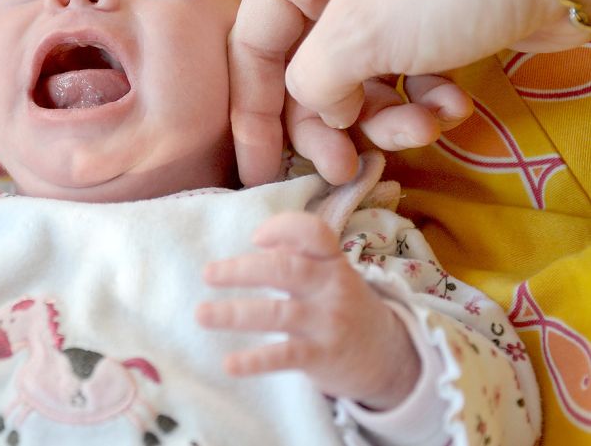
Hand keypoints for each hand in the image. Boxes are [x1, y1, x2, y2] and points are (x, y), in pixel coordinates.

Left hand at [197, 212, 419, 408]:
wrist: (391, 356)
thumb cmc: (344, 306)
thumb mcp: (330, 274)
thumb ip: (298, 256)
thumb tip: (256, 241)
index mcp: (332, 261)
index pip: (313, 233)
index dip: (283, 229)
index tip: (255, 238)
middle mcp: (331, 287)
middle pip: (285, 270)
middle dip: (242, 270)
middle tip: (208, 274)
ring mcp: (328, 322)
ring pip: (277, 313)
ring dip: (235, 314)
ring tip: (201, 314)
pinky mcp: (324, 356)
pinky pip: (285, 356)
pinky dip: (255, 360)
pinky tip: (230, 364)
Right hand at [230, 0, 590, 185]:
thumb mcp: (358, 32)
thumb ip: (312, 84)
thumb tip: (321, 113)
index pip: (254, 47)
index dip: (252, 114)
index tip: (259, 171)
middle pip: (307, 75)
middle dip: (331, 126)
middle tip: (345, 170)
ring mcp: (386, 2)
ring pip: (359, 84)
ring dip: (387, 119)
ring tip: (424, 129)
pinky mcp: (432, 24)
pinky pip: (405, 77)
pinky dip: (425, 101)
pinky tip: (453, 107)